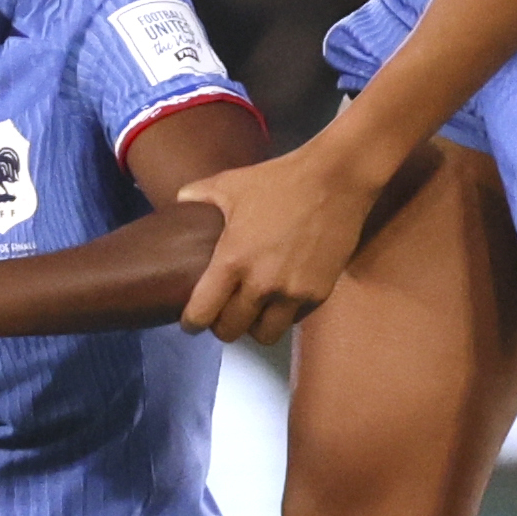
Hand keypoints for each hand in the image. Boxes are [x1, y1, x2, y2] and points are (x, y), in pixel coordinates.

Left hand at [176, 139, 374, 341]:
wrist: (336, 180)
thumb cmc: (279, 180)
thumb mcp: (230, 184)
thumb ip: (198, 194)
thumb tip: (180, 201)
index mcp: (231, 261)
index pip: (201, 314)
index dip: (192, 322)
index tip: (192, 320)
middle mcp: (260, 285)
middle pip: (230, 331)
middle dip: (222, 326)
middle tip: (223, 313)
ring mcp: (292, 292)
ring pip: (264, 335)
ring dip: (255, 326)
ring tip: (254, 310)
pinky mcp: (318, 294)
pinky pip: (293, 319)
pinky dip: (283, 314)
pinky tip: (281, 296)